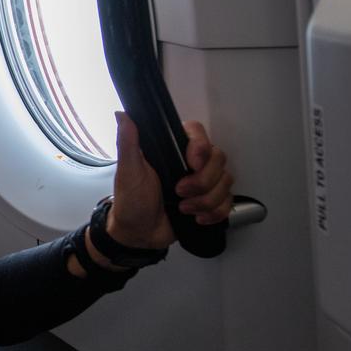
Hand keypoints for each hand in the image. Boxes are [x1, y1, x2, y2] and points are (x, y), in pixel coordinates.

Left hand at [106, 112, 233, 249]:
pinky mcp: (210, 200)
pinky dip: (215, 212)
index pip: (197, 133)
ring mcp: (202, 181)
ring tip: (183, 208)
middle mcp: (189, 162)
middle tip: (179, 192)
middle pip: (218, 158)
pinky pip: (227, 201)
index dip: (201, 147)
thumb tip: (123, 116)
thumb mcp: (127, 172)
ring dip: (206, 200)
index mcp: (170, 150)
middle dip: (202, 181)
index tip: (192, 163)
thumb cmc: (131, 202)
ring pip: (225, 181)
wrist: (139, 234)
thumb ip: (128, 143)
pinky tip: (197, 217)